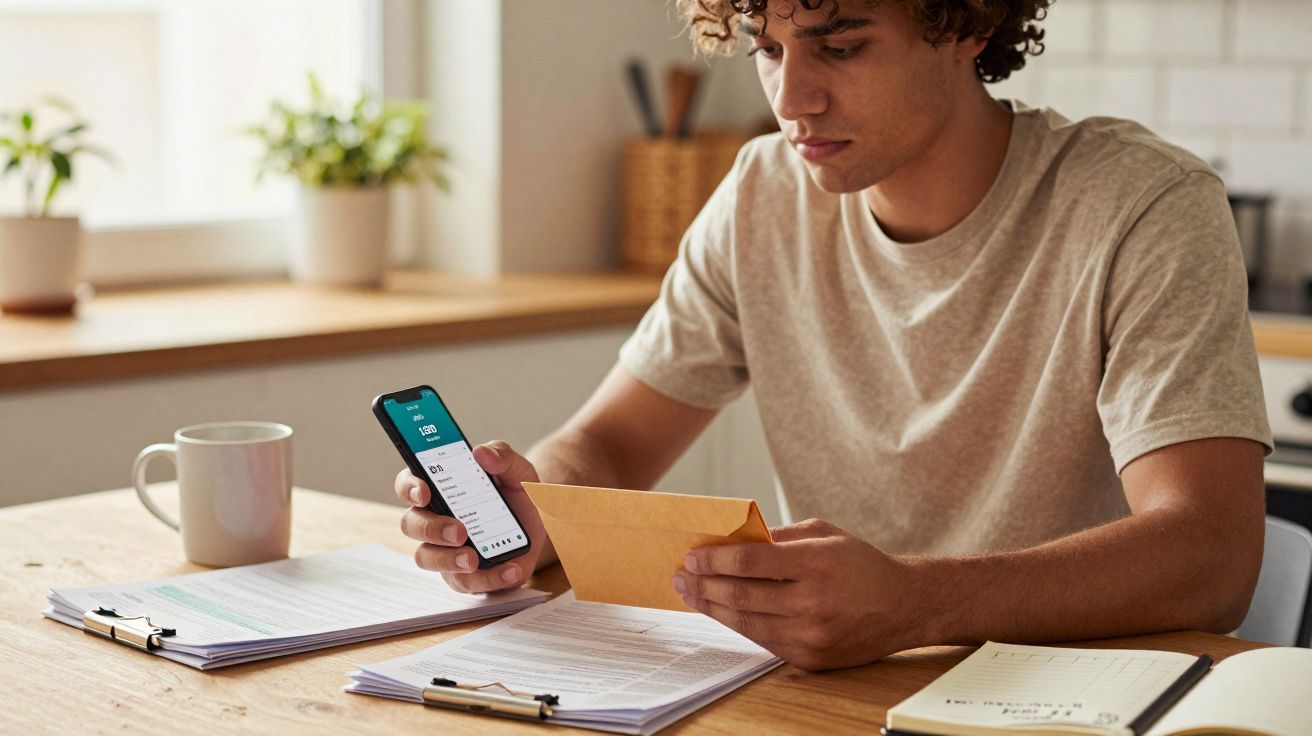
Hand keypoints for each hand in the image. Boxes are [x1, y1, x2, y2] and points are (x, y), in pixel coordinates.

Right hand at [395, 440, 551, 593]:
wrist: (538, 530)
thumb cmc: (517, 496)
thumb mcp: (518, 472)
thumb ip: (503, 456)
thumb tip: (481, 452)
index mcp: (440, 487)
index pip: (409, 483)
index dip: (410, 487)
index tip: (424, 491)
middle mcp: (434, 518)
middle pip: (412, 523)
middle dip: (432, 528)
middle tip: (459, 531)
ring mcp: (443, 549)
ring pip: (426, 557)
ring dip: (448, 559)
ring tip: (474, 559)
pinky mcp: (462, 575)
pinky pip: (464, 582)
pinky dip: (488, 578)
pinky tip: (510, 570)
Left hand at [672, 518, 921, 670]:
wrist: (904, 606)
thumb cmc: (860, 564)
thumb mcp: (823, 534)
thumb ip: (778, 536)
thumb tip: (730, 540)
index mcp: (816, 563)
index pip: (750, 562)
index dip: (715, 560)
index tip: (693, 556)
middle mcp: (813, 602)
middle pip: (741, 595)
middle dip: (704, 585)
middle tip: (682, 576)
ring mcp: (811, 634)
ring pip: (746, 622)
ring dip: (712, 608)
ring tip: (692, 594)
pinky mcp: (811, 659)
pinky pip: (763, 640)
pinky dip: (738, 625)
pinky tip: (722, 611)